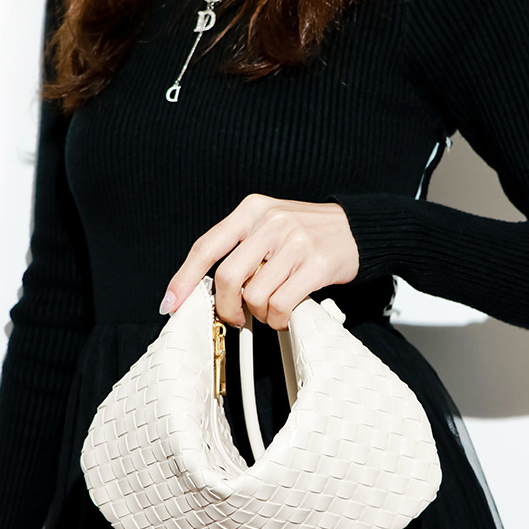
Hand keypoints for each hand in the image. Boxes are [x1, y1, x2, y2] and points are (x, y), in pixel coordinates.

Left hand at [161, 194, 358, 329]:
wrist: (357, 229)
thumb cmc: (305, 233)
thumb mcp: (268, 225)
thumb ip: (239, 249)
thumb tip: (203, 289)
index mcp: (251, 210)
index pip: (206, 247)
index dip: (183, 279)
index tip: (171, 303)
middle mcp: (271, 222)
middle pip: (226, 277)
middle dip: (226, 307)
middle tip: (235, 317)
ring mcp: (295, 242)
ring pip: (255, 296)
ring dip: (259, 314)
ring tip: (271, 309)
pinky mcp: (317, 264)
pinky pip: (282, 305)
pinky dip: (278, 318)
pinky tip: (286, 312)